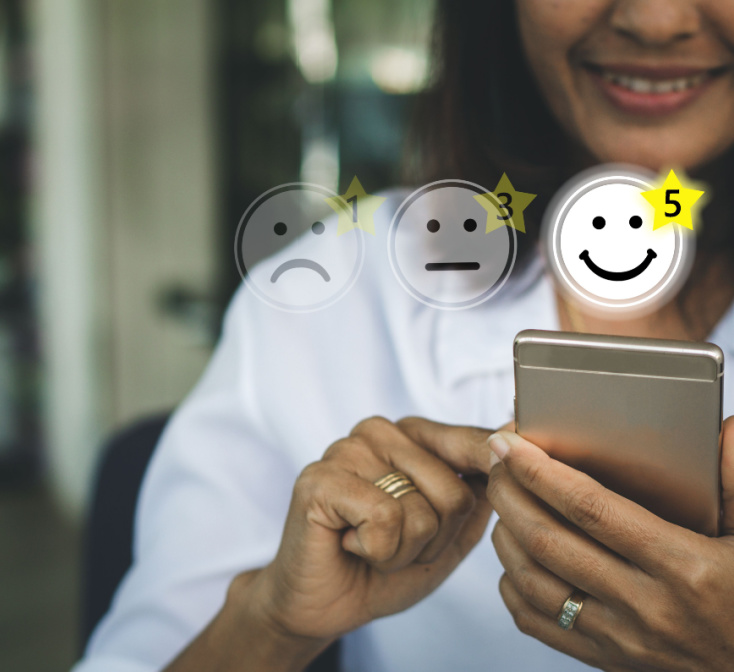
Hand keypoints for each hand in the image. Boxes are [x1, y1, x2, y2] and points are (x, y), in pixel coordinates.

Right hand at [245, 416, 494, 648]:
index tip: (523, 456)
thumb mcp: (449, 532)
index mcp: (409, 436)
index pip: (470, 442)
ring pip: (421, 509)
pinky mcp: (320, 478)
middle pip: (454, 491)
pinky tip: (350, 545)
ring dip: (404, 549)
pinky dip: (378, 552)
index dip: (496, 471)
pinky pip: (385, 519)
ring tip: (371, 544)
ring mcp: (347, 450)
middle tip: (396, 542)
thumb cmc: (385, 564)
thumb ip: (480, 492)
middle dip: (434, 539)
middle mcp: (379, 432)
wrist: (325, 605)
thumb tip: (512, 440)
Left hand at [486, 417, 733, 671]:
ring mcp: (624, 640)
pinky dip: (513, 584)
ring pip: (533, 581)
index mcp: (684, 566)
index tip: (509, 442)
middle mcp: (646, 607)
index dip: (540, 470)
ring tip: (502, 499)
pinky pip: (539, 623)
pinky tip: (515, 555)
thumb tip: (718, 432)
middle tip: (496, 460)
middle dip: (508, 492)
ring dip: (504, 534)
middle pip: (547, 540)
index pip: (589, 508)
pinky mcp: (611, 661)